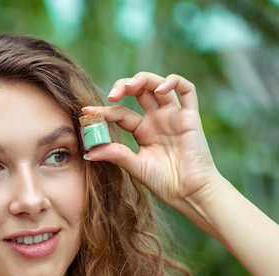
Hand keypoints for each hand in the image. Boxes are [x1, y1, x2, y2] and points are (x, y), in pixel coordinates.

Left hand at [83, 72, 222, 213]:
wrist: (190, 193)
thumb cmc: (165, 183)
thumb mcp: (136, 167)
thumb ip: (116, 155)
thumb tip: (89, 153)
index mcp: (142, 130)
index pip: (120, 113)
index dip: (104, 111)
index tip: (87, 113)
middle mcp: (157, 119)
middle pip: (139, 91)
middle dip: (123, 86)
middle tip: (112, 96)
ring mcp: (173, 116)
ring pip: (158, 85)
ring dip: (143, 80)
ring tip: (130, 87)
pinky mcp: (191, 117)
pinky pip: (187, 90)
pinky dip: (173, 82)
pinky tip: (160, 90)